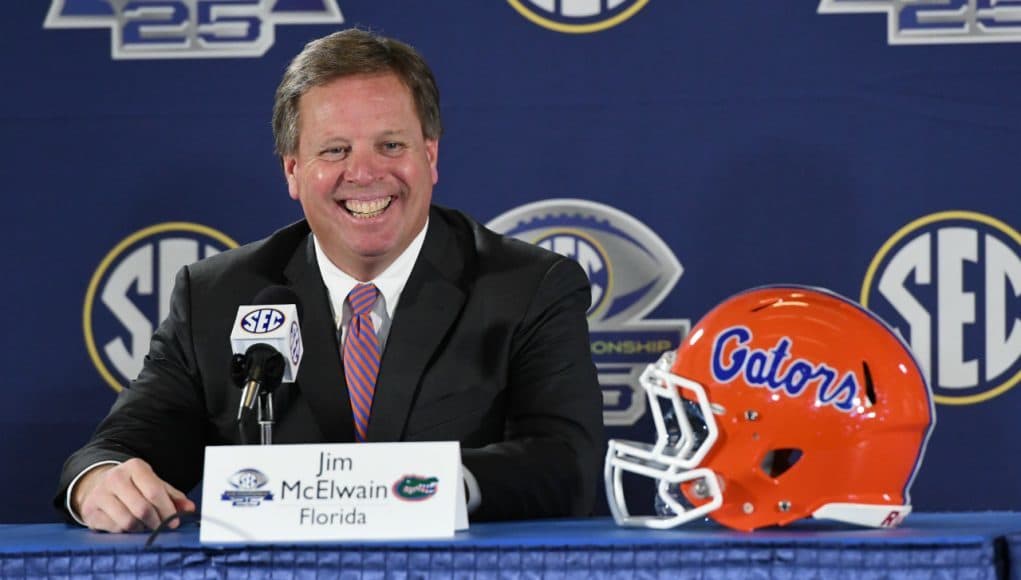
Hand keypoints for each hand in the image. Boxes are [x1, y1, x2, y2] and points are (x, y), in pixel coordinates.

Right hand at [72, 458, 195, 532]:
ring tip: (144, 525)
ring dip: (141, 528)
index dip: (167, 510)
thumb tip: (190, 508)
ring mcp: (99, 494)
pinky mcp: (90, 510)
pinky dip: (126, 531)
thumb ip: (173, 496)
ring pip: (128, 521)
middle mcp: (115, 478)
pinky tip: (128, 525)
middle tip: (160, 526)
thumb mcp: (153, 484)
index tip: (175, 521)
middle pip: (142, 509)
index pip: (155, 492)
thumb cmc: (133, 486)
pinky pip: (115, 529)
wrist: (98, 484)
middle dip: (156, 522)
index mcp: (135, 467)